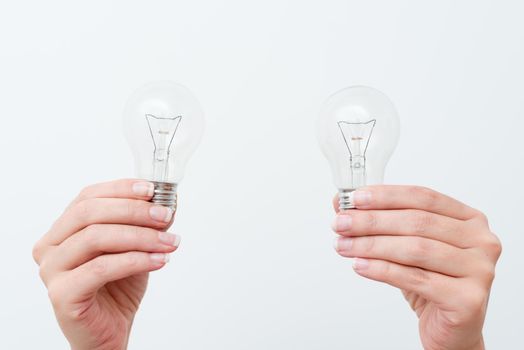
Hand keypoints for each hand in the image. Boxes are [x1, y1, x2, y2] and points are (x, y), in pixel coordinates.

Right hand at [32, 179, 179, 349]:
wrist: (110, 331)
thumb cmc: (118, 287)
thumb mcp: (134, 248)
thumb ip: (143, 226)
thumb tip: (165, 204)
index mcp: (63, 229)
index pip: (87, 197)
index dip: (120, 189)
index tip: (151, 190)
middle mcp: (50, 246)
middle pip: (89, 213)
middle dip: (133, 211)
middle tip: (165, 216)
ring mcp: (51, 270)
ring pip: (96, 237)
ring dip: (140, 236)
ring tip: (169, 242)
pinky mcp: (61, 294)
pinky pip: (101, 268)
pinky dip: (136, 260)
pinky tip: (160, 260)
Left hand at [332, 185, 500, 349]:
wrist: (451, 329)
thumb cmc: (431, 283)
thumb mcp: (406, 246)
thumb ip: (380, 222)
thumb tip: (341, 203)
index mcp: (469, 219)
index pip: (423, 197)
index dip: (386, 196)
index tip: (354, 198)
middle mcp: (481, 241)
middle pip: (417, 222)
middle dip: (371, 221)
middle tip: (341, 224)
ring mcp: (479, 270)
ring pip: (415, 249)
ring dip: (371, 245)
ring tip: (344, 246)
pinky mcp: (468, 299)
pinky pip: (415, 279)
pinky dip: (382, 270)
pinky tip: (360, 265)